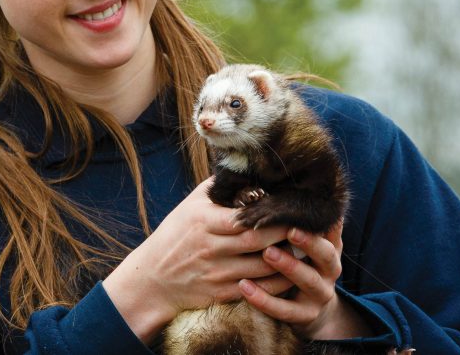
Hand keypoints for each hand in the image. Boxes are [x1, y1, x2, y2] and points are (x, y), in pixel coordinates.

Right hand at [102, 178, 288, 343]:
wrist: (152, 278)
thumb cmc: (175, 235)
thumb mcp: (190, 206)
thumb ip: (220, 188)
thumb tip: (247, 165)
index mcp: (204, 221)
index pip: (246, 217)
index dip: (272, 214)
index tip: (292, 208)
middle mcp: (211, 247)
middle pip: (259, 241)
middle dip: (287, 234)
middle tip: (308, 226)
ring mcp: (217, 273)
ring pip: (263, 268)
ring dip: (288, 260)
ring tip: (306, 249)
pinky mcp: (221, 294)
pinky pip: (258, 290)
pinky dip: (278, 284)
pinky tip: (291, 273)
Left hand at [238, 223, 370, 339]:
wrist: (305, 306)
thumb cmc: (297, 260)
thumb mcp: (301, 240)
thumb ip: (294, 218)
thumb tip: (275, 181)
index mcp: (329, 246)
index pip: (329, 231)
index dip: (316, 222)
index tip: (299, 212)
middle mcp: (330, 270)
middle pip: (326, 254)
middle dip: (309, 242)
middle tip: (289, 230)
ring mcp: (320, 294)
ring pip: (309, 280)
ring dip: (289, 266)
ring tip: (267, 254)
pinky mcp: (304, 316)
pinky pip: (285, 310)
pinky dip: (264, 300)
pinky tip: (244, 287)